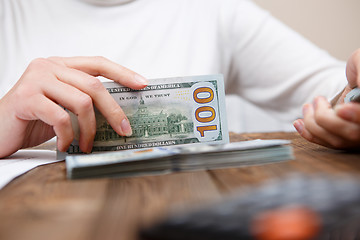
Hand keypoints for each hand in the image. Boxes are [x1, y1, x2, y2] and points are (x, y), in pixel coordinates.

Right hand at [0, 56, 147, 157]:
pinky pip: (62, 118)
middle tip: (124, 130)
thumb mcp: (62, 106)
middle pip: (94, 86)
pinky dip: (69, 136)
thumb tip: (118, 114)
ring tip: (87, 144)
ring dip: (90, 129)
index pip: (98, 63)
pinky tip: (66, 145)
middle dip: (114, 111)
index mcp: (61, 65)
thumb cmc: (33, 119)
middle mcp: (49, 66)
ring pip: (82, 102)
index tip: (143, 85)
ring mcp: (37, 80)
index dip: (123, 73)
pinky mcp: (27, 98)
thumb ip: (83, 101)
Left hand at [293, 49, 359, 148]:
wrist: (356, 78)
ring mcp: (357, 134)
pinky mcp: (345, 139)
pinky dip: (309, 134)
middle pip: (351, 132)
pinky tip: (299, 123)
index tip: (341, 109)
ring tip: (307, 106)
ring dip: (313, 124)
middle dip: (325, 117)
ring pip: (337, 141)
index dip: (356, 116)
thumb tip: (359, 85)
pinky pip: (328, 143)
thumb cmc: (359, 68)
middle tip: (318, 99)